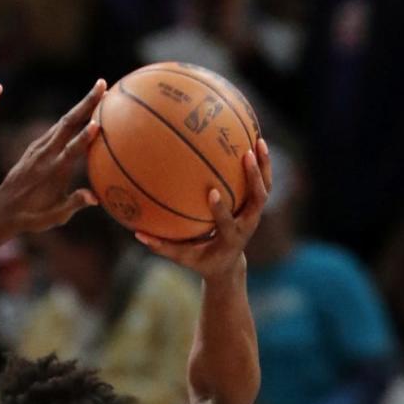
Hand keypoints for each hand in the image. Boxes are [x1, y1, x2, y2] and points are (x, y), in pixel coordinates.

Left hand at [0, 78, 105, 237]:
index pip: (71, 151)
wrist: (2, 209)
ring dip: (80, 105)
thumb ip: (74, 205)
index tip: (98, 123)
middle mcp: (46, 155)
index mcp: (53, 173)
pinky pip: (54, 128)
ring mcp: (38, 148)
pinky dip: (69, 118)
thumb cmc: (32, 218)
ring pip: (62, 121)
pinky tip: (80, 111)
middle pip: (68, 123)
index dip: (84, 138)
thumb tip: (96, 198)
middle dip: (86, 103)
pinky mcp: (34, 147)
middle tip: (103, 84)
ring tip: (98, 91)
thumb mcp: (54, 217)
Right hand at [136, 138, 271, 277]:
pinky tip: (255, 140)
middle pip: (257, 201)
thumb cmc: (202, 260)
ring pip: (265, 188)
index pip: (227, 223)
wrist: (228, 264)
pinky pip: (262, 182)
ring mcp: (254, 214)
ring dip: (263, 166)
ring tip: (258, 140)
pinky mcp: (256, 206)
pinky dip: (261, 163)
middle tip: (246, 155)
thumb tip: (137, 234)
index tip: (213, 192)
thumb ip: (163, 247)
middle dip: (253, 179)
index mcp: (230, 239)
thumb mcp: (183, 257)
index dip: (222, 209)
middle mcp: (247, 226)